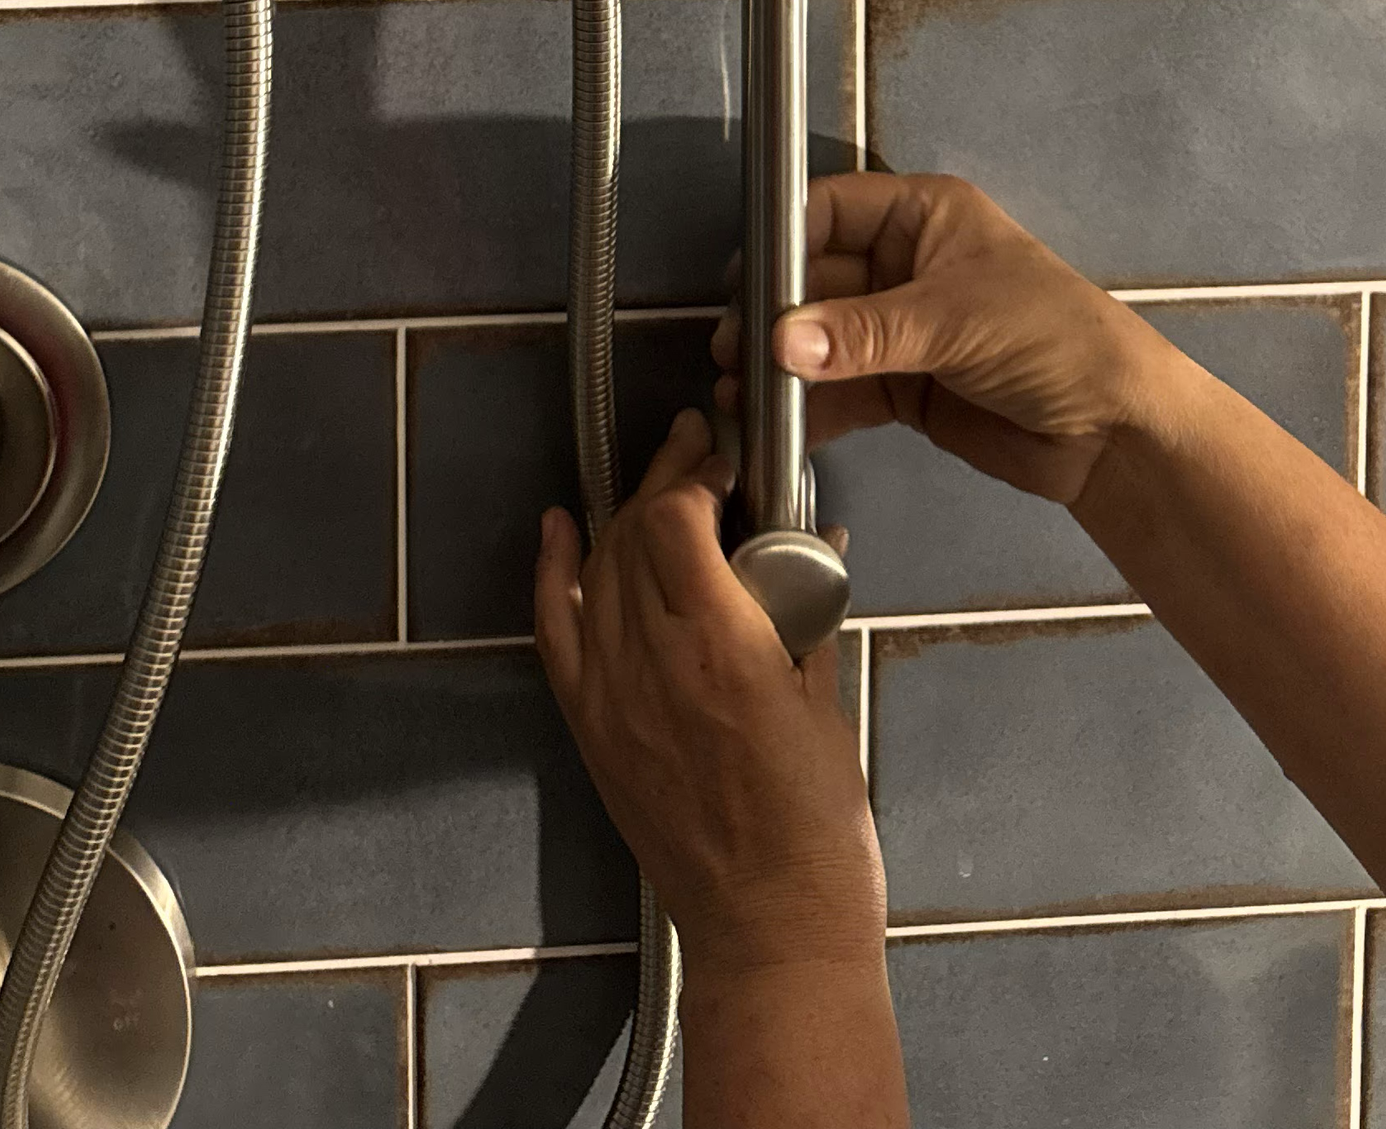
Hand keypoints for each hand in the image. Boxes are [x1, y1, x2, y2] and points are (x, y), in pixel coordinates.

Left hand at [532, 411, 884, 973]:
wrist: (771, 934)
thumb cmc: (816, 834)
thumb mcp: (829, 705)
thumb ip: (811, 615)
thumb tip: (814, 542)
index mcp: (719, 650)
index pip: (675, 519)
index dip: (698, 473)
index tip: (728, 461)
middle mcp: (650, 664)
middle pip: (633, 532)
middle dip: (666, 477)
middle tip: (701, 452)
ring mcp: (611, 698)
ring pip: (598, 569)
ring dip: (626, 515)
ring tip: (661, 484)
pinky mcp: (592, 730)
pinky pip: (556, 630)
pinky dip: (555, 571)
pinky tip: (562, 528)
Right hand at [712, 172, 1170, 507]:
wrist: (1114, 432)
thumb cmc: (1050, 339)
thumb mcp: (953, 321)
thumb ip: (861, 333)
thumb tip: (779, 341)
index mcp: (925, 217)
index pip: (833, 211)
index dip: (786, 243)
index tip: (744, 283)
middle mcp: (908, 265)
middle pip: (819, 279)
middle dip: (776, 315)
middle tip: (734, 352)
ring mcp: (905, 329)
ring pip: (825, 339)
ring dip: (786, 366)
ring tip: (742, 397)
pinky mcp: (907, 388)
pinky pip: (844, 389)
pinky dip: (813, 407)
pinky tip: (784, 427)